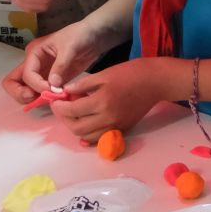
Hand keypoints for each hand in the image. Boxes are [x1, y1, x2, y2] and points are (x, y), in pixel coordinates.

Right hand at [1, 19, 108, 104]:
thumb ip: (61, 65)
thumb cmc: (81, 35)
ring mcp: (42, 73)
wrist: (95, 36)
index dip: (37, 85)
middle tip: (36, 99)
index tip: (52, 89)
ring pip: (25, 90)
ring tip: (49, 100)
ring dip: (33, 98)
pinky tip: (58, 99)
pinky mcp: (52, 81)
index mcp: (34, 53)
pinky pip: (41, 93)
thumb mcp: (71, 46)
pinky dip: (45, 99)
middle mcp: (34, 64)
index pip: (27, 74)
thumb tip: (52, 84)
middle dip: (21, 94)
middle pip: (14, 82)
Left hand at [50, 58, 169, 137]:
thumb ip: (82, 85)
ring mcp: (115, 126)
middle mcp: (107, 118)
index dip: (60, 108)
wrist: (155, 81)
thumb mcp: (104, 74)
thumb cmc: (130, 73)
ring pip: (87, 137)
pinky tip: (86, 123)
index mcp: (101, 101)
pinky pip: (100, 138)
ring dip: (76, 128)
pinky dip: (89, 135)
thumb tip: (66, 93)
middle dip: (65, 119)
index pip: (72, 111)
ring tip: (73, 115)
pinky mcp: (122, 129)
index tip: (55, 101)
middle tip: (62, 108)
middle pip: (77, 128)